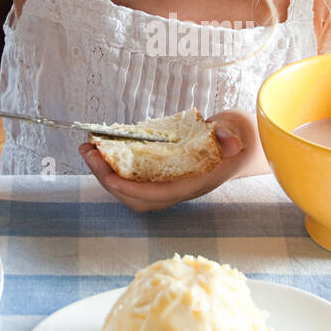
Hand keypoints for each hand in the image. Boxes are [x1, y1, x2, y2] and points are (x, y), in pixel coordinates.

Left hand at [79, 110, 256, 211]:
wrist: (241, 142)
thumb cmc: (236, 135)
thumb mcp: (235, 131)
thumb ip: (230, 136)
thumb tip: (231, 143)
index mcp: (196, 183)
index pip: (160, 195)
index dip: (133, 190)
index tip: (110, 178)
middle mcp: (180, 190)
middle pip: (138, 199)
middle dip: (109, 180)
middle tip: (89, 152)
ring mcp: (170, 186)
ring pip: (132, 192)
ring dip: (106, 174)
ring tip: (88, 149)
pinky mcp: (162, 178)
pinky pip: (133, 181)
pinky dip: (114, 168)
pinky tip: (102, 150)